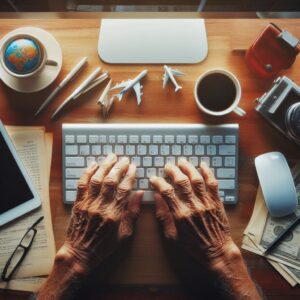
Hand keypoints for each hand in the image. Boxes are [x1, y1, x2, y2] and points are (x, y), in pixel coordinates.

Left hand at [57, 153, 142, 274]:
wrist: (80, 253)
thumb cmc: (105, 245)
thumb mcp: (125, 233)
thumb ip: (133, 212)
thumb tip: (140, 193)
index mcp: (114, 214)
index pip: (124, 189)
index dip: (129, 176)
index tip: (133, 167)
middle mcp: (100, 206)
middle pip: (110, 181)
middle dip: (119, 167)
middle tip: (124, 159)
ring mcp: (88, 204)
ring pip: (97, 179)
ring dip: (105, 166)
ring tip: (112, 156)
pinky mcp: (78, 203)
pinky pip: (82, 184)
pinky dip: (87, 172)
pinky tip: (93, 164)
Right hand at [150, 159, 260, 299]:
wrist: (217, 252)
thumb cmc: (192, 245)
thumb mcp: (172, 235)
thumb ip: (163, 216)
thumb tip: (157, 198)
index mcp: (180, 214)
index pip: (167, 192)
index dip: (158, 182)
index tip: (153, 178)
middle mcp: (193, 206)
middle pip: (182, 182)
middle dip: (173, 171)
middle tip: (168, 166)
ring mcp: (206, 202)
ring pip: (197, 179)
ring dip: (189, 168)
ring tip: (182, 161)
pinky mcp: (217, 202)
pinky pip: (213, 184)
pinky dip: (208, 173)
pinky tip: (203, 165)